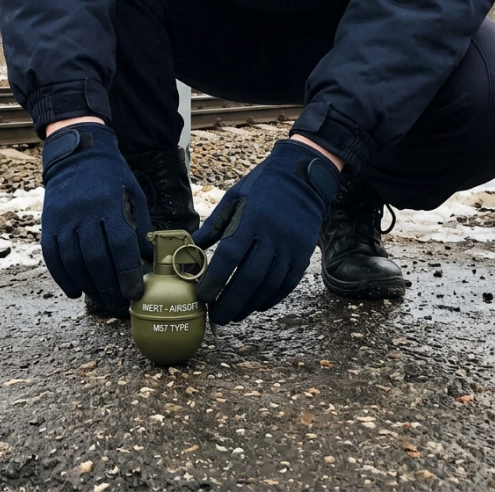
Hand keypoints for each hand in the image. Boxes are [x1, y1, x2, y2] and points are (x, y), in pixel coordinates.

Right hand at [40, 122, 150, 310]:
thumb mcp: (134, 195)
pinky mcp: (48, 224)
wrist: (78, 155)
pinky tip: (76, 291)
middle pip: (95, 260)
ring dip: (88, 286)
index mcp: (109, 204)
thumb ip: (141, 228)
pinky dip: (63, 278)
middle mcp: (84, 212)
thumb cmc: (112, 177)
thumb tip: (151, 261)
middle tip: (119, 303)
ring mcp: (63, 219)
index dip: (127, 274)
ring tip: (102, 299)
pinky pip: (53, 257)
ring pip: (73, 262)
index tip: (135, 293)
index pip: (120, 246)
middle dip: (109, 287)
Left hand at [192, 140, 340, 324]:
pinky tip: (257, 305)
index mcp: (251, 219)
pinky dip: (271, 298)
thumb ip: (213, 227)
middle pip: (249, 278)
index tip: (202, 297)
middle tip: (217, 317)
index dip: (214, 281)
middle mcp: (272, 235)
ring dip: (249, 304)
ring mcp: (291, 246)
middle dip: (230, 302)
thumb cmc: (261, 186)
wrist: (302, 176)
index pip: (229, 257)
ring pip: (269, 285)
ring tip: (234, 315)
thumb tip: (190, 249)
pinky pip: (287, 283)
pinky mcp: (304, 253)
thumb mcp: (233, 199)